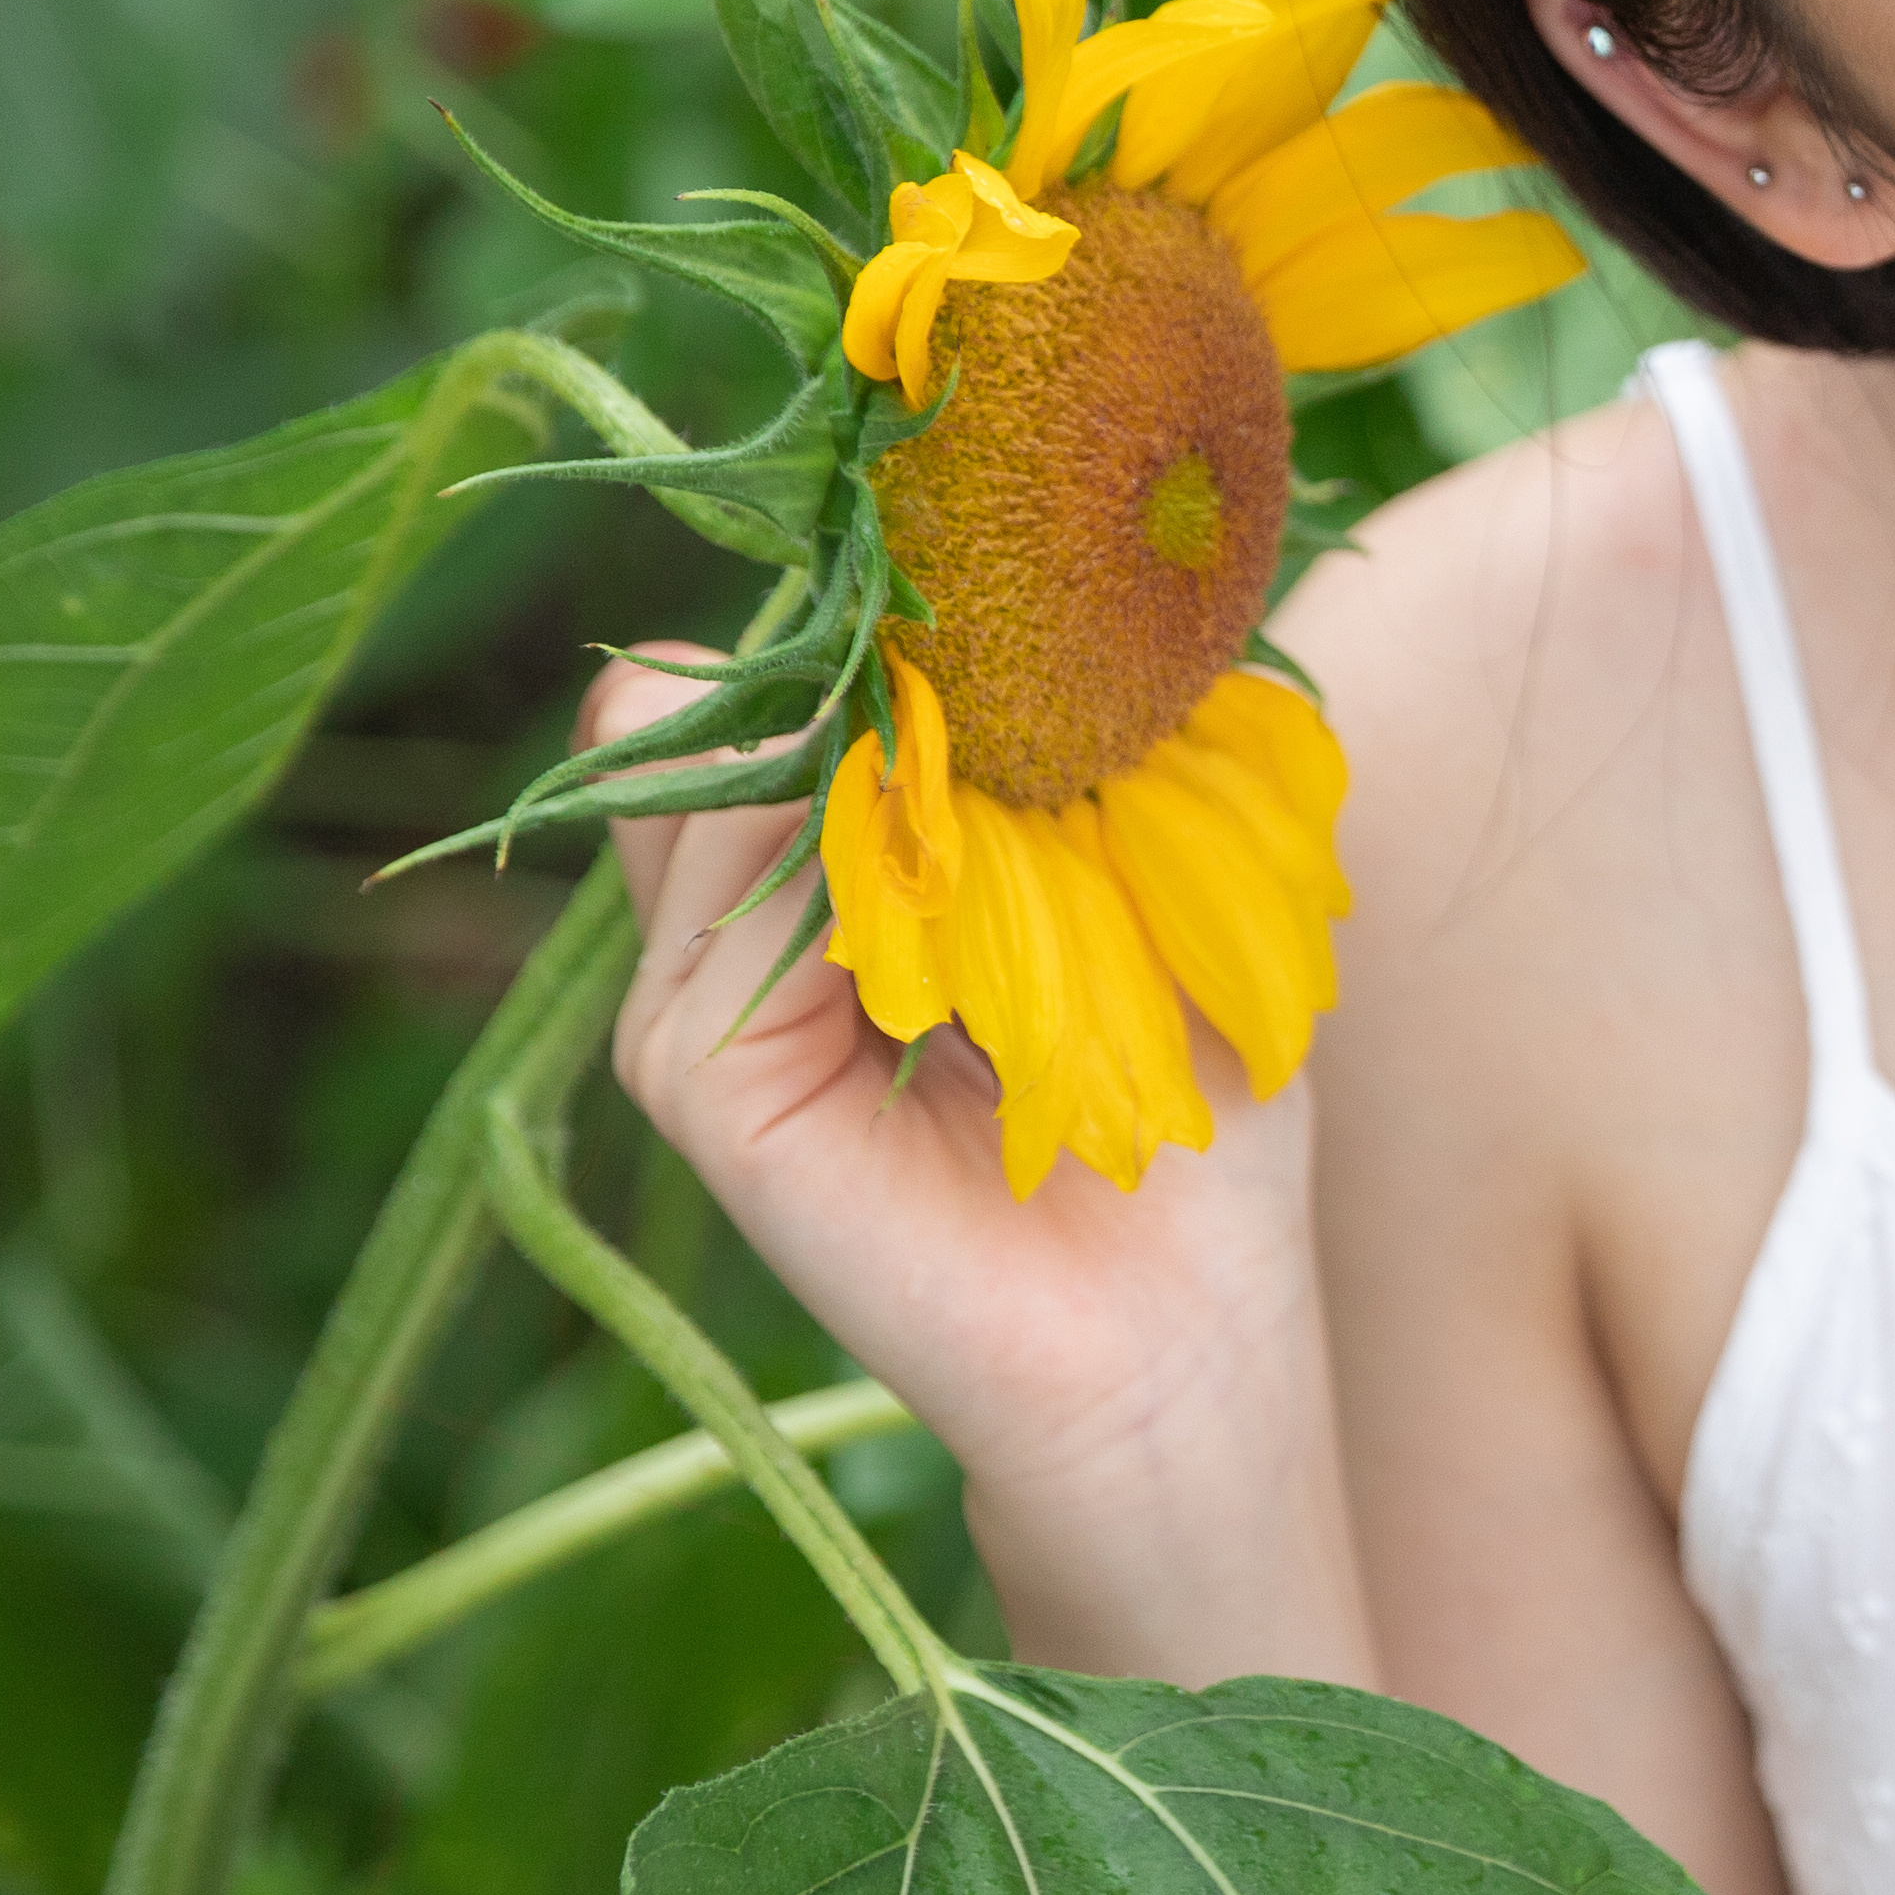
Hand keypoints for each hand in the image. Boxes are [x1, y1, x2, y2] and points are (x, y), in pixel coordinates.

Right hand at [584, 650, 1346, 1644]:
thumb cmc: (1194, 1088)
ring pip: (708, 778)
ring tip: (1020, 832)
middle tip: (1003, 691)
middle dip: (857, 663)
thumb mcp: (1150, 857)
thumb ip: (1054, 720)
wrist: (1186, 1323)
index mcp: (844, 839)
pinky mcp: (700, 1079)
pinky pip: (718, 914)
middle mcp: (749, 904)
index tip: (989, 570)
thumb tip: (980, 578)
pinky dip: (835, 872)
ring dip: (868, 764)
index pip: (793, 661)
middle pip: (718, 698)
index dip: (873, 602)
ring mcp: (701, 994)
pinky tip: (966, 914)